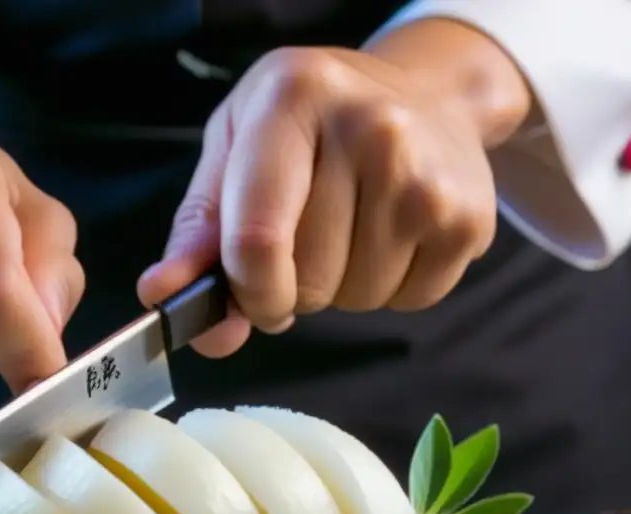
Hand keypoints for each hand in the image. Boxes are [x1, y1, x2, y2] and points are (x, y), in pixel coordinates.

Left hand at [139, 47, 497, 357]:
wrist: (425, 94)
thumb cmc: (309, 125)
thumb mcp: (235, 149)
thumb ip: (197, 228)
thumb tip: (162, 296)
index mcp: (294, 100)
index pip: (257, 239)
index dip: (246, 291)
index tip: (246, 297)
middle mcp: (371, 130)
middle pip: (308, 281)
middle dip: (293, 286)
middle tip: (305, 239)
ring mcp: (426, 178)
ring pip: (356, 298)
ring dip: (340, 287)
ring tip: (350, 227)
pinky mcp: (469, 220)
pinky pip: (406, 302)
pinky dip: (387, 288)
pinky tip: (388, 234)